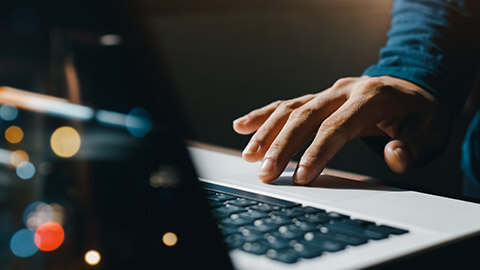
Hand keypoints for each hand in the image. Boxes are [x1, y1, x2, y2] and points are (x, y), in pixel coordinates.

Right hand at [233, 76, 449, 184]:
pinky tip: (242, 126)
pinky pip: (287, 104)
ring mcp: (328, 92)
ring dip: (267, 132)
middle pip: (306, 116)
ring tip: (250, 156)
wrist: (412, 91)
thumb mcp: (430, 132)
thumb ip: (411, 146)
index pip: (337, 126)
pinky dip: (263, 115)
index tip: (301, 177)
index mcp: (371, 96)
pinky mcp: (318, 98)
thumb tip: (393, 155)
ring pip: (291, 108)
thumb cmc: (419, 116)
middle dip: (283, 145)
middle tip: (266, 172)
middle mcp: (344, 90)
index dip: (317, 152)